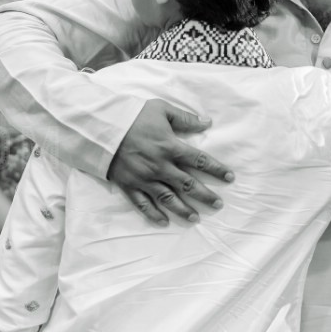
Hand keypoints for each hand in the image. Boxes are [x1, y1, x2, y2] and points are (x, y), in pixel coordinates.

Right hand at [108, 99, 229, 225]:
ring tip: (196, 218)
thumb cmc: (133, 116)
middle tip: (218, 204)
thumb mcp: (161, 109)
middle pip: (188, 184)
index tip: (230, 177)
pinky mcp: (129, 185)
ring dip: (183, 210)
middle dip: (205, 195)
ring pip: (168, 199)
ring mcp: (145, 178)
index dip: (216, 169)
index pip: (199, 161)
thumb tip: (207, 122)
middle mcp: (160, 166)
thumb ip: (185, 118)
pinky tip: (164, 222)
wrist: (101, 127)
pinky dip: (153, 215)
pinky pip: (143, 204)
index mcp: (170, 147)